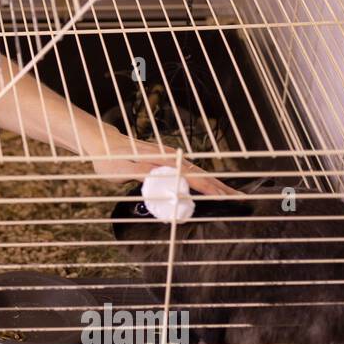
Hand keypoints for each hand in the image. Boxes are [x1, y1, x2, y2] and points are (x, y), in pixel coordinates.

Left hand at [89, 133, 240, 197]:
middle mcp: (171, 157)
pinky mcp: (168, 160)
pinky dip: (203, 179)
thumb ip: (142, 172)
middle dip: (221, 186)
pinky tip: (209, 187)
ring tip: (231, 194)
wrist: (103, 143)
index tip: (224, 198)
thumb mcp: (122, 167)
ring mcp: (170, 157)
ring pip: (198, 172)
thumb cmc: (110, 158)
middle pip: (201, 173)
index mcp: (162, 160)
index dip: (208, 188)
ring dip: (215, 183)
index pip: (191, 176)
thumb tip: (164, 176)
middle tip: (240, 199)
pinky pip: (190, 171)